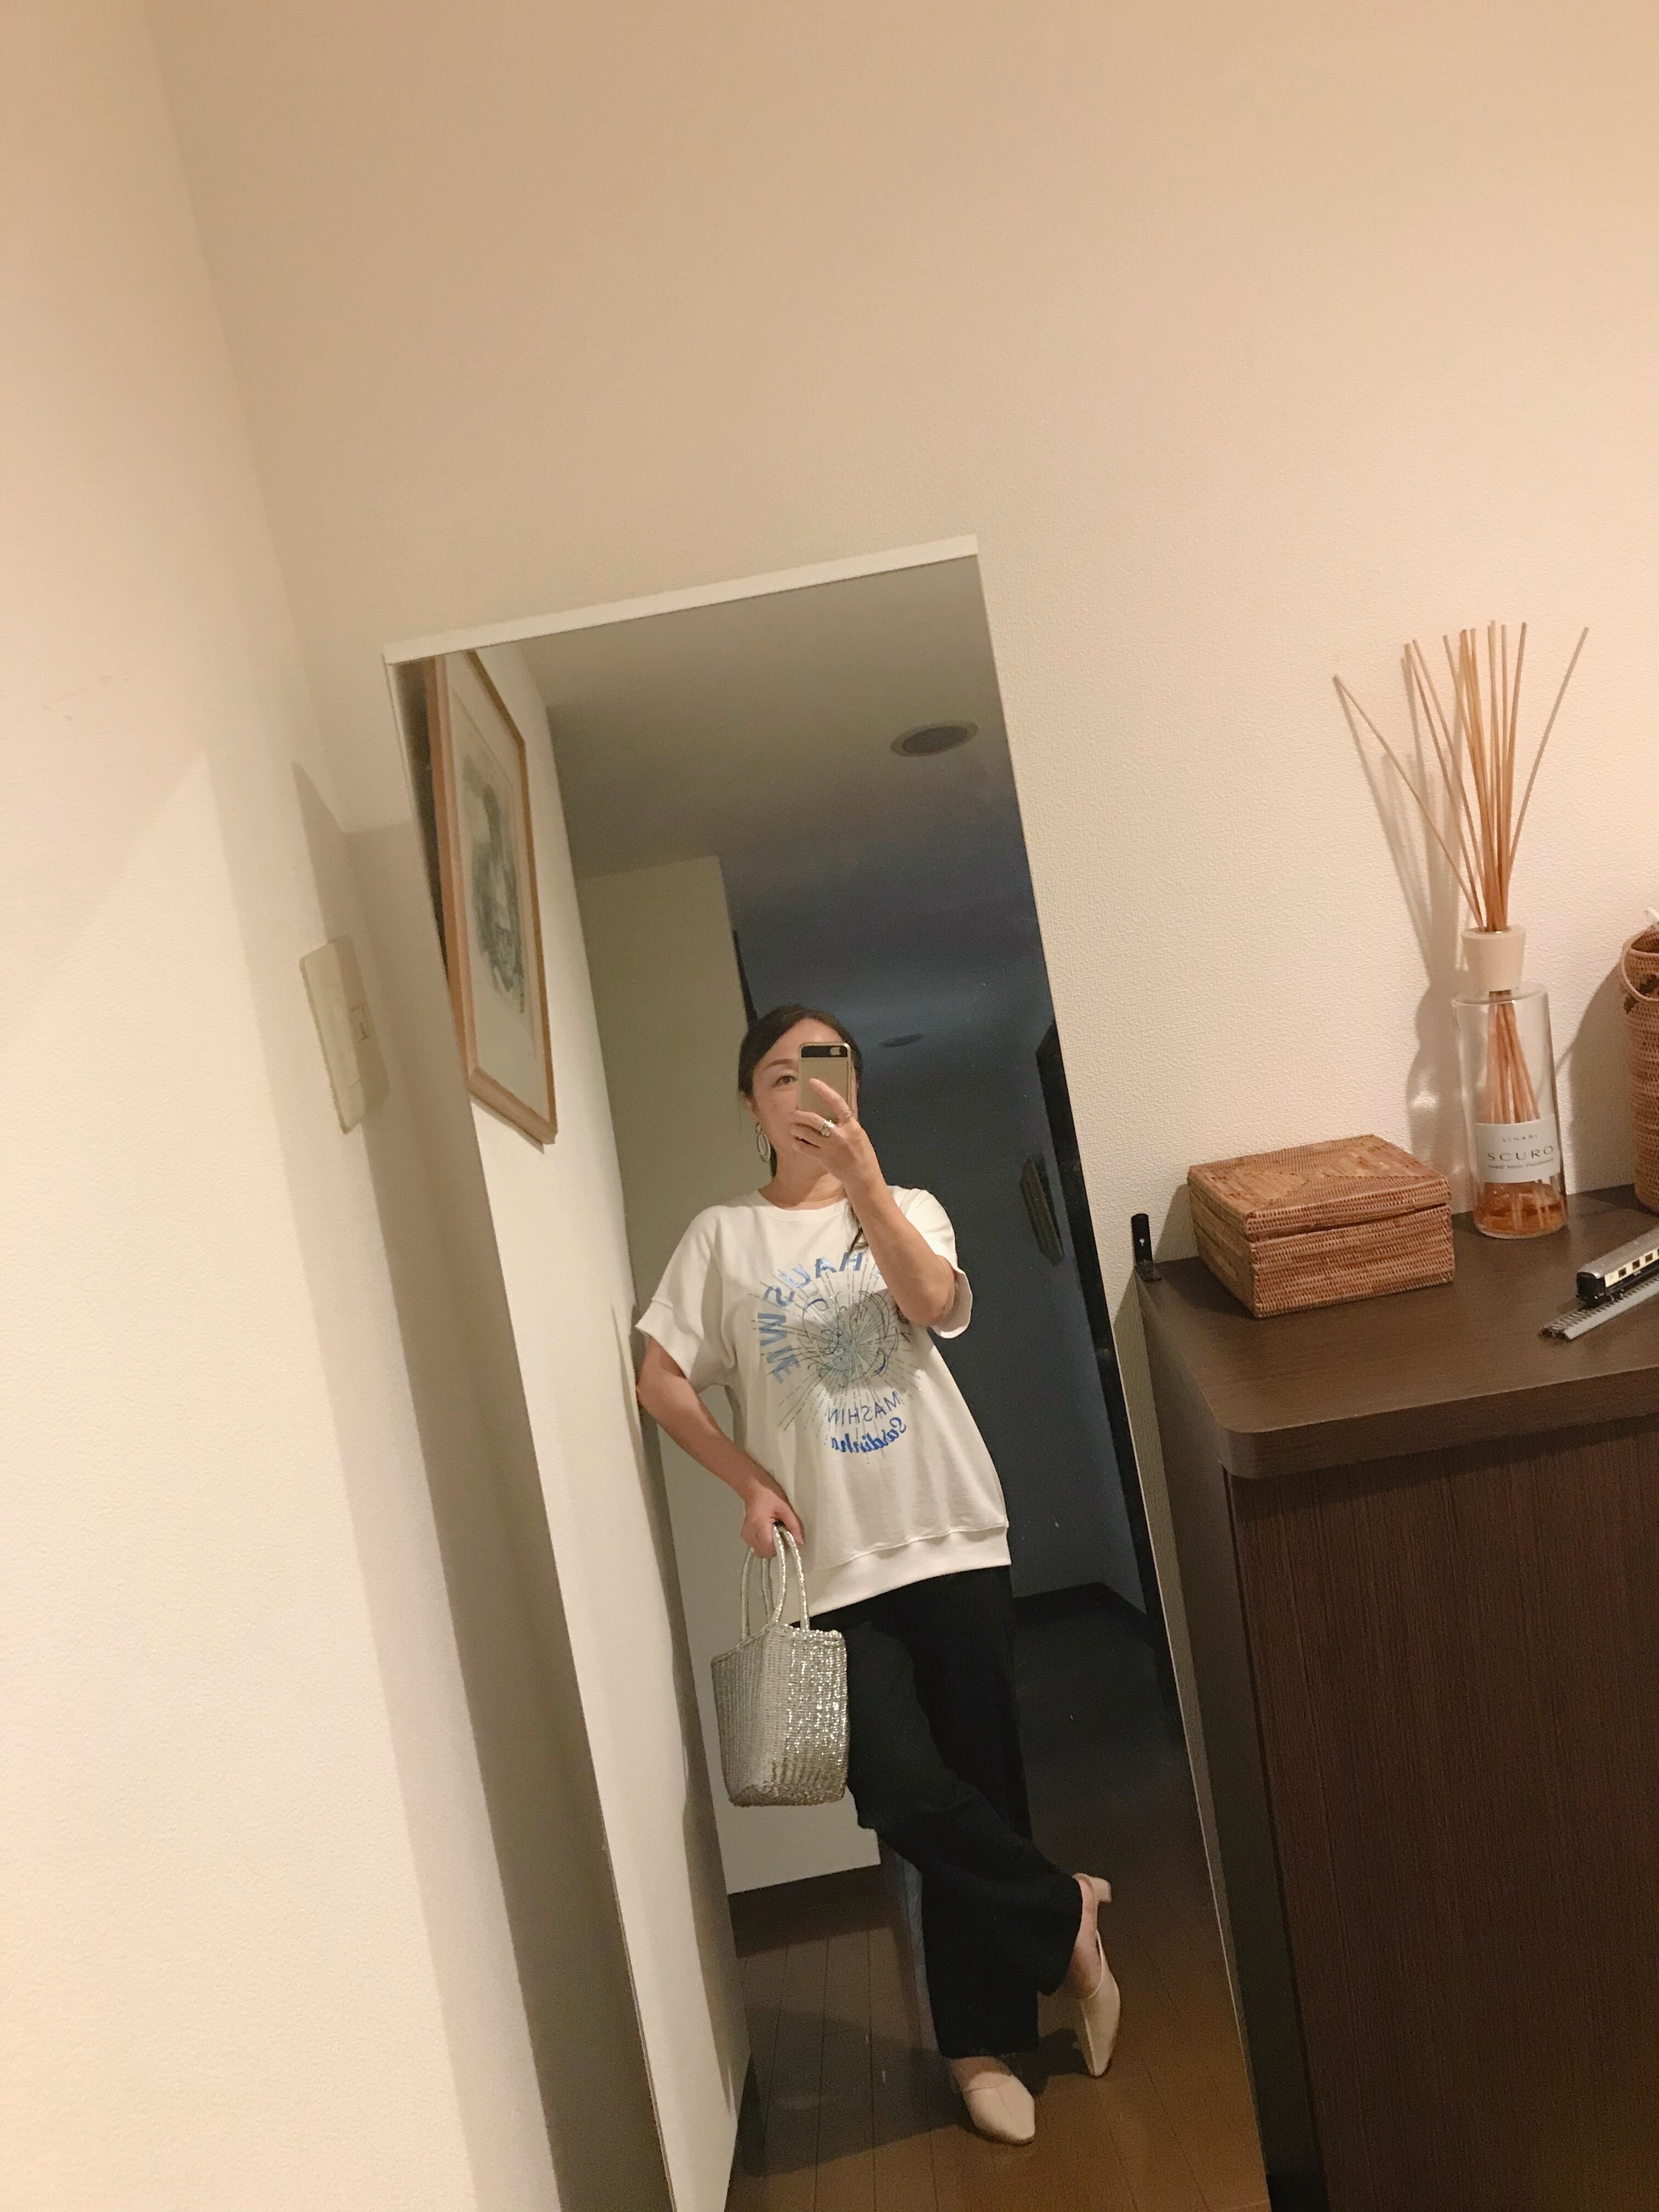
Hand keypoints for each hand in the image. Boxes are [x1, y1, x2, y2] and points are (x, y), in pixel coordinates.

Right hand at [741, 1483, 804, 1558]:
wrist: (753, 1487)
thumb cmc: (768, 1494)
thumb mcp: (785, 1508)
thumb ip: (794, 1525)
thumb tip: (800, 1541)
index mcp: (759, 1526)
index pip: (770, 1549)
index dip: (781, 1546)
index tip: (786, 1537)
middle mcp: (749, 1533)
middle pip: (765, 1553)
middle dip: (776, 1547)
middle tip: (781, 1532)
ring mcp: (746, 1535)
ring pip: (760, 1552)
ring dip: (770, 1546)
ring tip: (774, 1530)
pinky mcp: (745, 1535)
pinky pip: (756, 1547)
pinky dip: (764, 1543)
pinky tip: (768, 1531)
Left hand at [791, 1077, 881, 1192]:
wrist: (862, 1175)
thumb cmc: (862, 1153)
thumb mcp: (859, 1133)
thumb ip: (847, 1121)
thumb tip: (836, 1106)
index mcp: (851, 1125)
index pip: (837, 1102)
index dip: (824, 1090)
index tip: (812, 1082)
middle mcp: (839, 1134)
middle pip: (814, 1120)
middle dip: (799, 1115)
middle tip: (792, 1114)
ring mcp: (830, 1147)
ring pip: (806, 1133)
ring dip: (796, 1129)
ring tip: (793, 1127)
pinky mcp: (823, 1158)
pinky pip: (804, 1148)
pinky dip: (797, 1143)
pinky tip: (795, 1141)